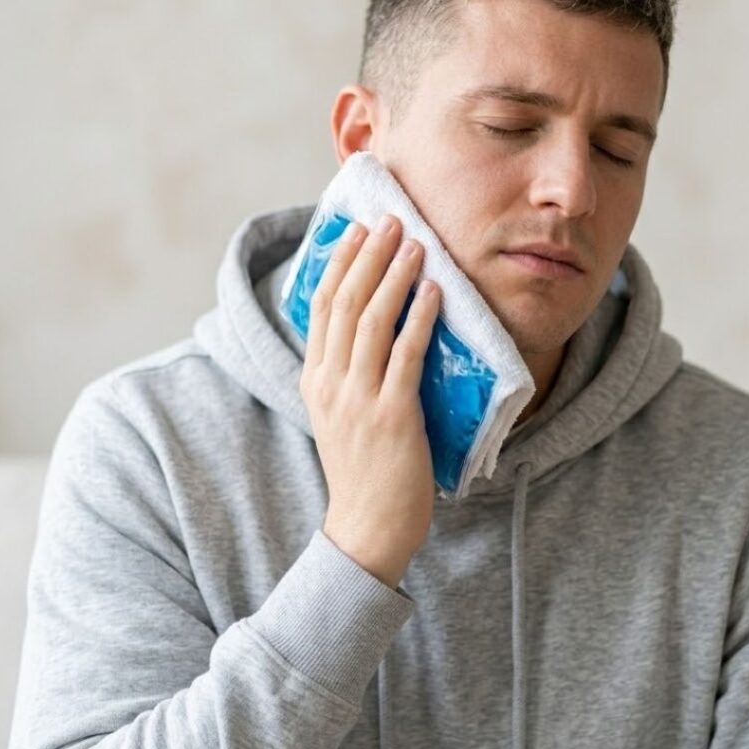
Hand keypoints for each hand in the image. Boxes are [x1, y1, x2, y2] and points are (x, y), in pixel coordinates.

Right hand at [299, 212, 440, 588]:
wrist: (367, 528)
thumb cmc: (363, 472)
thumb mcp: (340, 415)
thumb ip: (346, 374)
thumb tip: (370, 330)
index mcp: (315, 379)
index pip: (321, 306)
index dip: (339, 263)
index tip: (356, 229)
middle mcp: (330, 382)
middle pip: (345, 302)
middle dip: (367, 255)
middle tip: (389, 220)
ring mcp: (359, 398)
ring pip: (372, 320)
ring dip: (394, 276)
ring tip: (414, 242)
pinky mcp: (392, 415)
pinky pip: (406, 354)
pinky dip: (419, 317)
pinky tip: (433, 291)